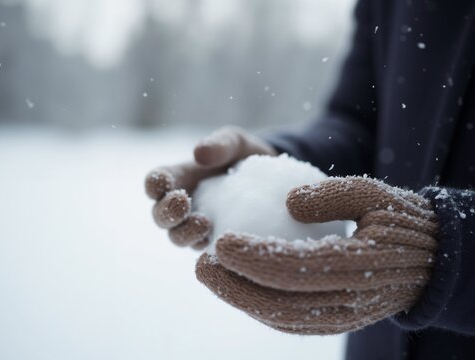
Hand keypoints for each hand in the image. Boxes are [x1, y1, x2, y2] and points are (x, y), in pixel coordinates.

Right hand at [145, 126, 276, 248]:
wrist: (274, 181)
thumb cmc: (245, 157)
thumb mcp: (237, 143)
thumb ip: (220, 143)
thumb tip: (199, 154)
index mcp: (179, 178)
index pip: (155, 182)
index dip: (154, 183)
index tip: (164, 181)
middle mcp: (182, 205)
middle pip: (160, 215)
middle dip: (167, 211)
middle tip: (182, 203)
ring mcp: (195, 227)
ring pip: (177, 237)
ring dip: (185, 232)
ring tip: (204, 223)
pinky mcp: (213, 243)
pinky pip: (203, 252)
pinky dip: (207, 250)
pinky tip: (220, 243)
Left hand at [196, 176, 438, 333]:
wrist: (427, 263)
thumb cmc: (398, 221)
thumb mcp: (373, 194)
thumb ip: (332, 195)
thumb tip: (288, 202)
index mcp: (359, 266)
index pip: (296, 267)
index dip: (254, 258)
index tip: (220, 242)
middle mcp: (349, 301)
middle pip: (281, 303)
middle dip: (234, 287)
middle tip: (202, 265)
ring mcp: (342, 318)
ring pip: (282, 319)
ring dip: (241, 300)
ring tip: (212, 276)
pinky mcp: (336, 323)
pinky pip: (292, 322)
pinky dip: (259, 308)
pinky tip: (237, 289)